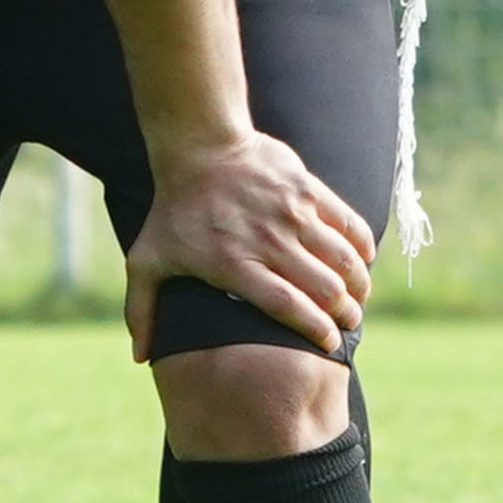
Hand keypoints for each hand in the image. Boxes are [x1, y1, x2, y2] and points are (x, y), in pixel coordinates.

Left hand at [125, 130, 374, 360]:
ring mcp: (291, 214)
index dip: (315, 329)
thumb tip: (140, 356)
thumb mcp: (147, 259)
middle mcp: (267, 241)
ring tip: (357, 296)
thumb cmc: (173, 210)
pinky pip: (350, 224)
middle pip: (324, 288)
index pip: (286, 306)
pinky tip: (362, 260)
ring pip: (344, 260)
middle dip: (344, 313)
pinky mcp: (308, 189)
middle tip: (348, 321)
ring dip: (358, 284)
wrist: (198, 146)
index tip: (329, 344)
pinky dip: (363, 246)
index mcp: (233, 263)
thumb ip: (142, 309)